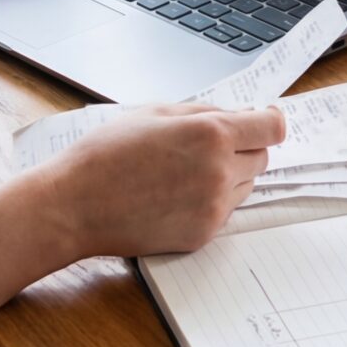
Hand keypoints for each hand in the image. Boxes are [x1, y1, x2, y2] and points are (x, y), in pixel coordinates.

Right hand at [30, 104, 287, 259]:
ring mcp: (214, 208)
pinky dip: (209, 201)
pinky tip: (174, 195)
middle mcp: (220, 172)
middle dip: (243, 148)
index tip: (263, 120)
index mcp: (211, 134)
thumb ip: (204, 112)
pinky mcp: (203, 235)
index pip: (272, 128)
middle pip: (262, 157)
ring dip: (227, 175)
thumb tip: (239, 114)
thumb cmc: (106, 154)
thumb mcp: (155, 112)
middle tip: (203, 146)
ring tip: (181, 172)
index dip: (269, 121)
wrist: (74, 205)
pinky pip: (224, 212)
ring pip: (244, 186)